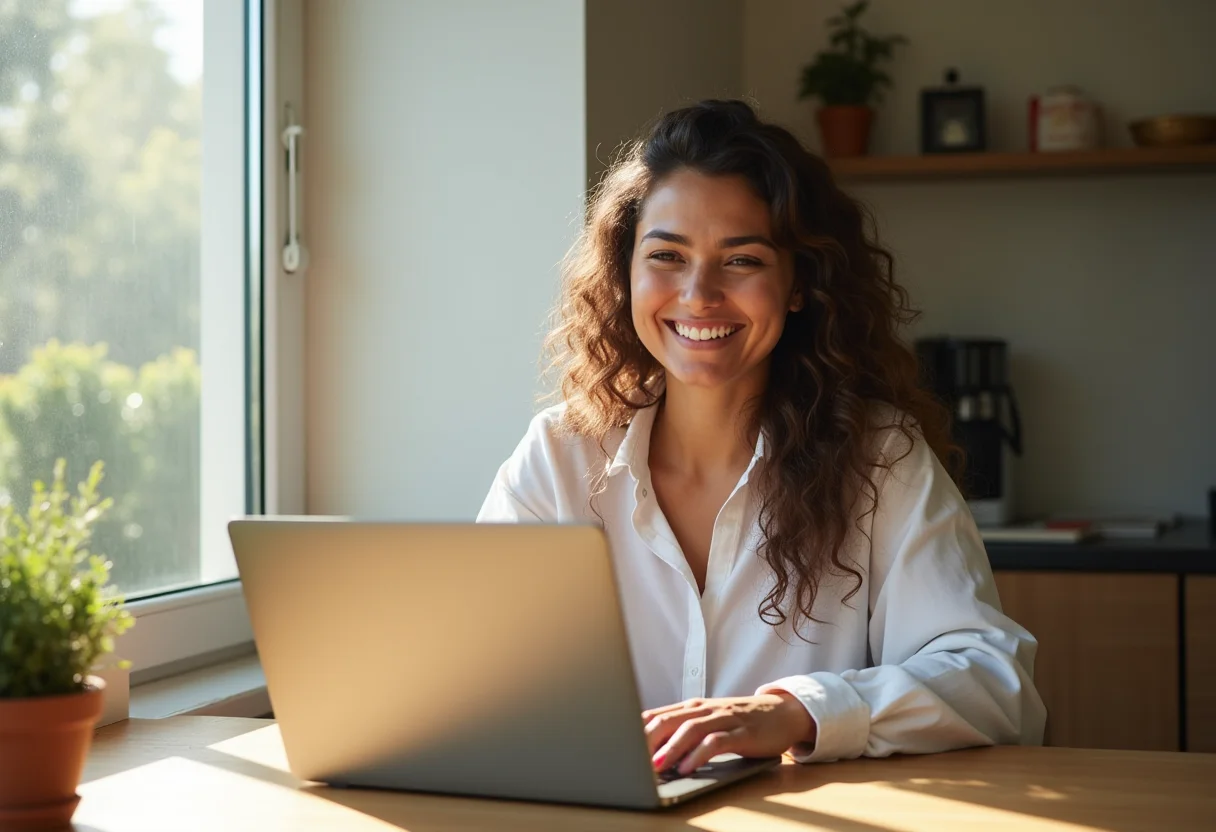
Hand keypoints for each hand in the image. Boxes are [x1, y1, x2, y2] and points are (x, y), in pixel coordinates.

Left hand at [643, 694, 814, 774]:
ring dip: (671, 748)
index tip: (619, 745)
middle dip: (647, 739)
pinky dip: (699, 755)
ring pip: (690, 729)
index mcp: (692, 707)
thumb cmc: (740, 721)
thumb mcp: (709, 721)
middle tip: (629, 758)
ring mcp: (724, 719)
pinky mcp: (742, 733)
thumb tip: (650, 750)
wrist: (782, 712)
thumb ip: (683, 730)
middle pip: (669, 720)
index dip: (636, 730)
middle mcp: (705, 710)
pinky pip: (716, 742)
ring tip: (655, 766)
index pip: (657, 714)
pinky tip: (687, 768)